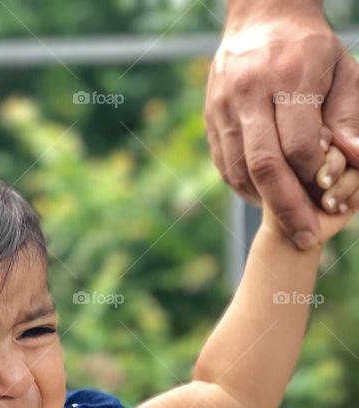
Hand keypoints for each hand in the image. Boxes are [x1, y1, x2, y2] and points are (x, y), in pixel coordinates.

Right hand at [205, 8, 358, 248]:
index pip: (298, 144)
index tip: (331, 195)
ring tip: (288, 221)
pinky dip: (245, 188)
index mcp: (286, 78)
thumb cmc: (310, 48)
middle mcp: (248, 94)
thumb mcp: (342, 71)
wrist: (260, 20)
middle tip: (306, 238)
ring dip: (264, 202)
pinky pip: (224, 165)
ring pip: (239, 170)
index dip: (316, 176)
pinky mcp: (210, 119)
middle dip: (287, 206)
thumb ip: (348, 116)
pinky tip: (266, 198)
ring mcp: (222, 108)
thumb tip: (354, 160)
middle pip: (264, 164)